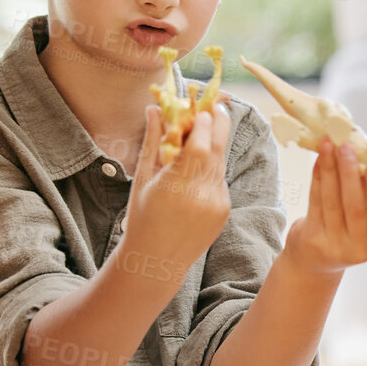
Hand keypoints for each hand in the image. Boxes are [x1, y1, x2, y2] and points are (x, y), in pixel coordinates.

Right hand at [123, 103, 231, 274]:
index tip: (201, 108)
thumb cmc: (142, 217)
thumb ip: (152, 141)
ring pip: (220, 163)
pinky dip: (212, 168)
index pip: (199, 146)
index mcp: (175, 186)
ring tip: (203, 134)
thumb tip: (154, 108)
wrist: (157, 259)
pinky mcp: (225, 210)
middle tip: (215, 106)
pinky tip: (198, 169)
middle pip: (217, 149)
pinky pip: (220, 180)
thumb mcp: (142, 179)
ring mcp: (216, 204)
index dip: (203, 124)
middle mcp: (201, 195)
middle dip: (219, 124)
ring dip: (215, 145)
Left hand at [282, 136, 366, 275]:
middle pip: (355, 207)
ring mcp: (335, 247)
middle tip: (347, 146)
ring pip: (332, 201)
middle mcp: (360, 250)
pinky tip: (319, 160)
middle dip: (350, 173)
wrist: (316, 261)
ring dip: (330, 169)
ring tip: (329, 144)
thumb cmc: (350, 230)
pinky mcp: (313, 239)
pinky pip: (315, 202)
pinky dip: (317, 178)